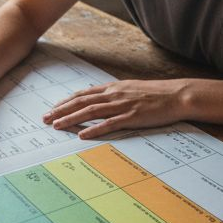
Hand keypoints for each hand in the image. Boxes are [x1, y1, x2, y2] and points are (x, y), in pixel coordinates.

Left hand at [43, 79, 187, 139]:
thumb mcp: (132, 89)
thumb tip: (102, 100)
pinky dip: (94, 129)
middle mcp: (114, 95)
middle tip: (45, 118)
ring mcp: (122, 105)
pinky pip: (109, 124)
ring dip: (71, 119)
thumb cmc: (157, 94)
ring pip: (90, 112)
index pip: (83, 94)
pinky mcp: (131, 117)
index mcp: (113, 88)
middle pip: (81, 102)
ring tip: (56, 125)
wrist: (177, 95)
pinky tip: (82, 134)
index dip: (66, 101)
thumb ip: (116, 94)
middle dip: (61, 110)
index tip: (53, 108)